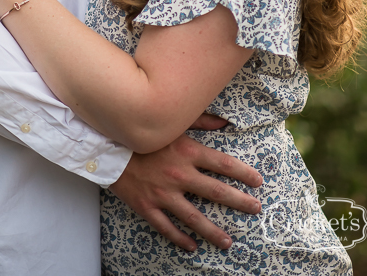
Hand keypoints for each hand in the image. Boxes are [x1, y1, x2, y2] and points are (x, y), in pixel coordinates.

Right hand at [111, 135, 262, 251]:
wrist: (108, 146)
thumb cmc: (142, 133)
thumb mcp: (172, 123)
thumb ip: (200, 121)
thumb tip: (224, 122)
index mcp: (186, 151)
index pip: (222, 164)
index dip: (243, 173)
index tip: (258, 181)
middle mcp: (179, 174)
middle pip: (215, 191)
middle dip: (239, 201)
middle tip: (255, 208)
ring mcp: (163, 194)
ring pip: (194, 217)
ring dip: (213, 231)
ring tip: (229, 241)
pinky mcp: (148, 207)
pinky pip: (167, 228)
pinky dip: (180, 239)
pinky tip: (192, 246)